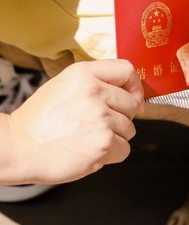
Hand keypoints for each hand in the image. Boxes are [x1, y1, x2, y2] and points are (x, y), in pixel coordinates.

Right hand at [3, 60, 143, 184]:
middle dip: (120, 117)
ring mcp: (101, 118)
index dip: (133, 86)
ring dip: (115, 137)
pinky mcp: (104, 143)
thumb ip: (93, 82)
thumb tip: (125, 89)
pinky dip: (112, 154)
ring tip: (87, 138)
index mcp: (84, 74)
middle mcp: (96, 92)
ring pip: (130, 129)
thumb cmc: (38, 120)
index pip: (126, 70)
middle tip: (97, 124)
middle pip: (132, 104)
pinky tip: (90, 151)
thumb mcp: (63, 85)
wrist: (18, 147)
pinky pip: (125, 149)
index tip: (132, 96)